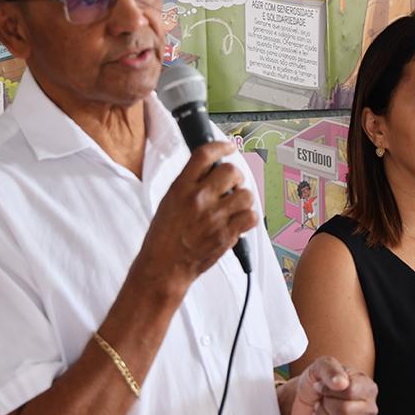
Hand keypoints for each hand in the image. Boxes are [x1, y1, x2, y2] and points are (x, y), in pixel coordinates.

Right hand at [132, 140, 257, 290]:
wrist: (164, 267)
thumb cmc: (163, 238)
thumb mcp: (169, 202)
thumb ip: (189, 185)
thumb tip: (210, 172)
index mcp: (181, 187)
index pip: (205, 155)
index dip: (221, 147)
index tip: (229, 148)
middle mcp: (198, 199)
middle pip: (231, 171)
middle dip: (235, 177)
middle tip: (233, 185)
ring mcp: (214, 217)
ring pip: (246, 194)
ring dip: (243, 198)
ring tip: (234, 206)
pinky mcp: (226, 235)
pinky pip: (251, 217)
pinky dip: (248, 218)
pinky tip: (239, 221)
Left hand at [285, 357, 377, 414]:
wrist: (305, 402)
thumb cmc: (316, 382)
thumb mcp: (319, 367)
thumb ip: (330, 369)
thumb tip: (341, 383)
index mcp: (368, 387)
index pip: (350, 391)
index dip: (329, 390)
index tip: (321, 385)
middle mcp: (370, 409)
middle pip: (344, 411)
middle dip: (325, 405)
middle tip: (322, 400)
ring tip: (320, 409)